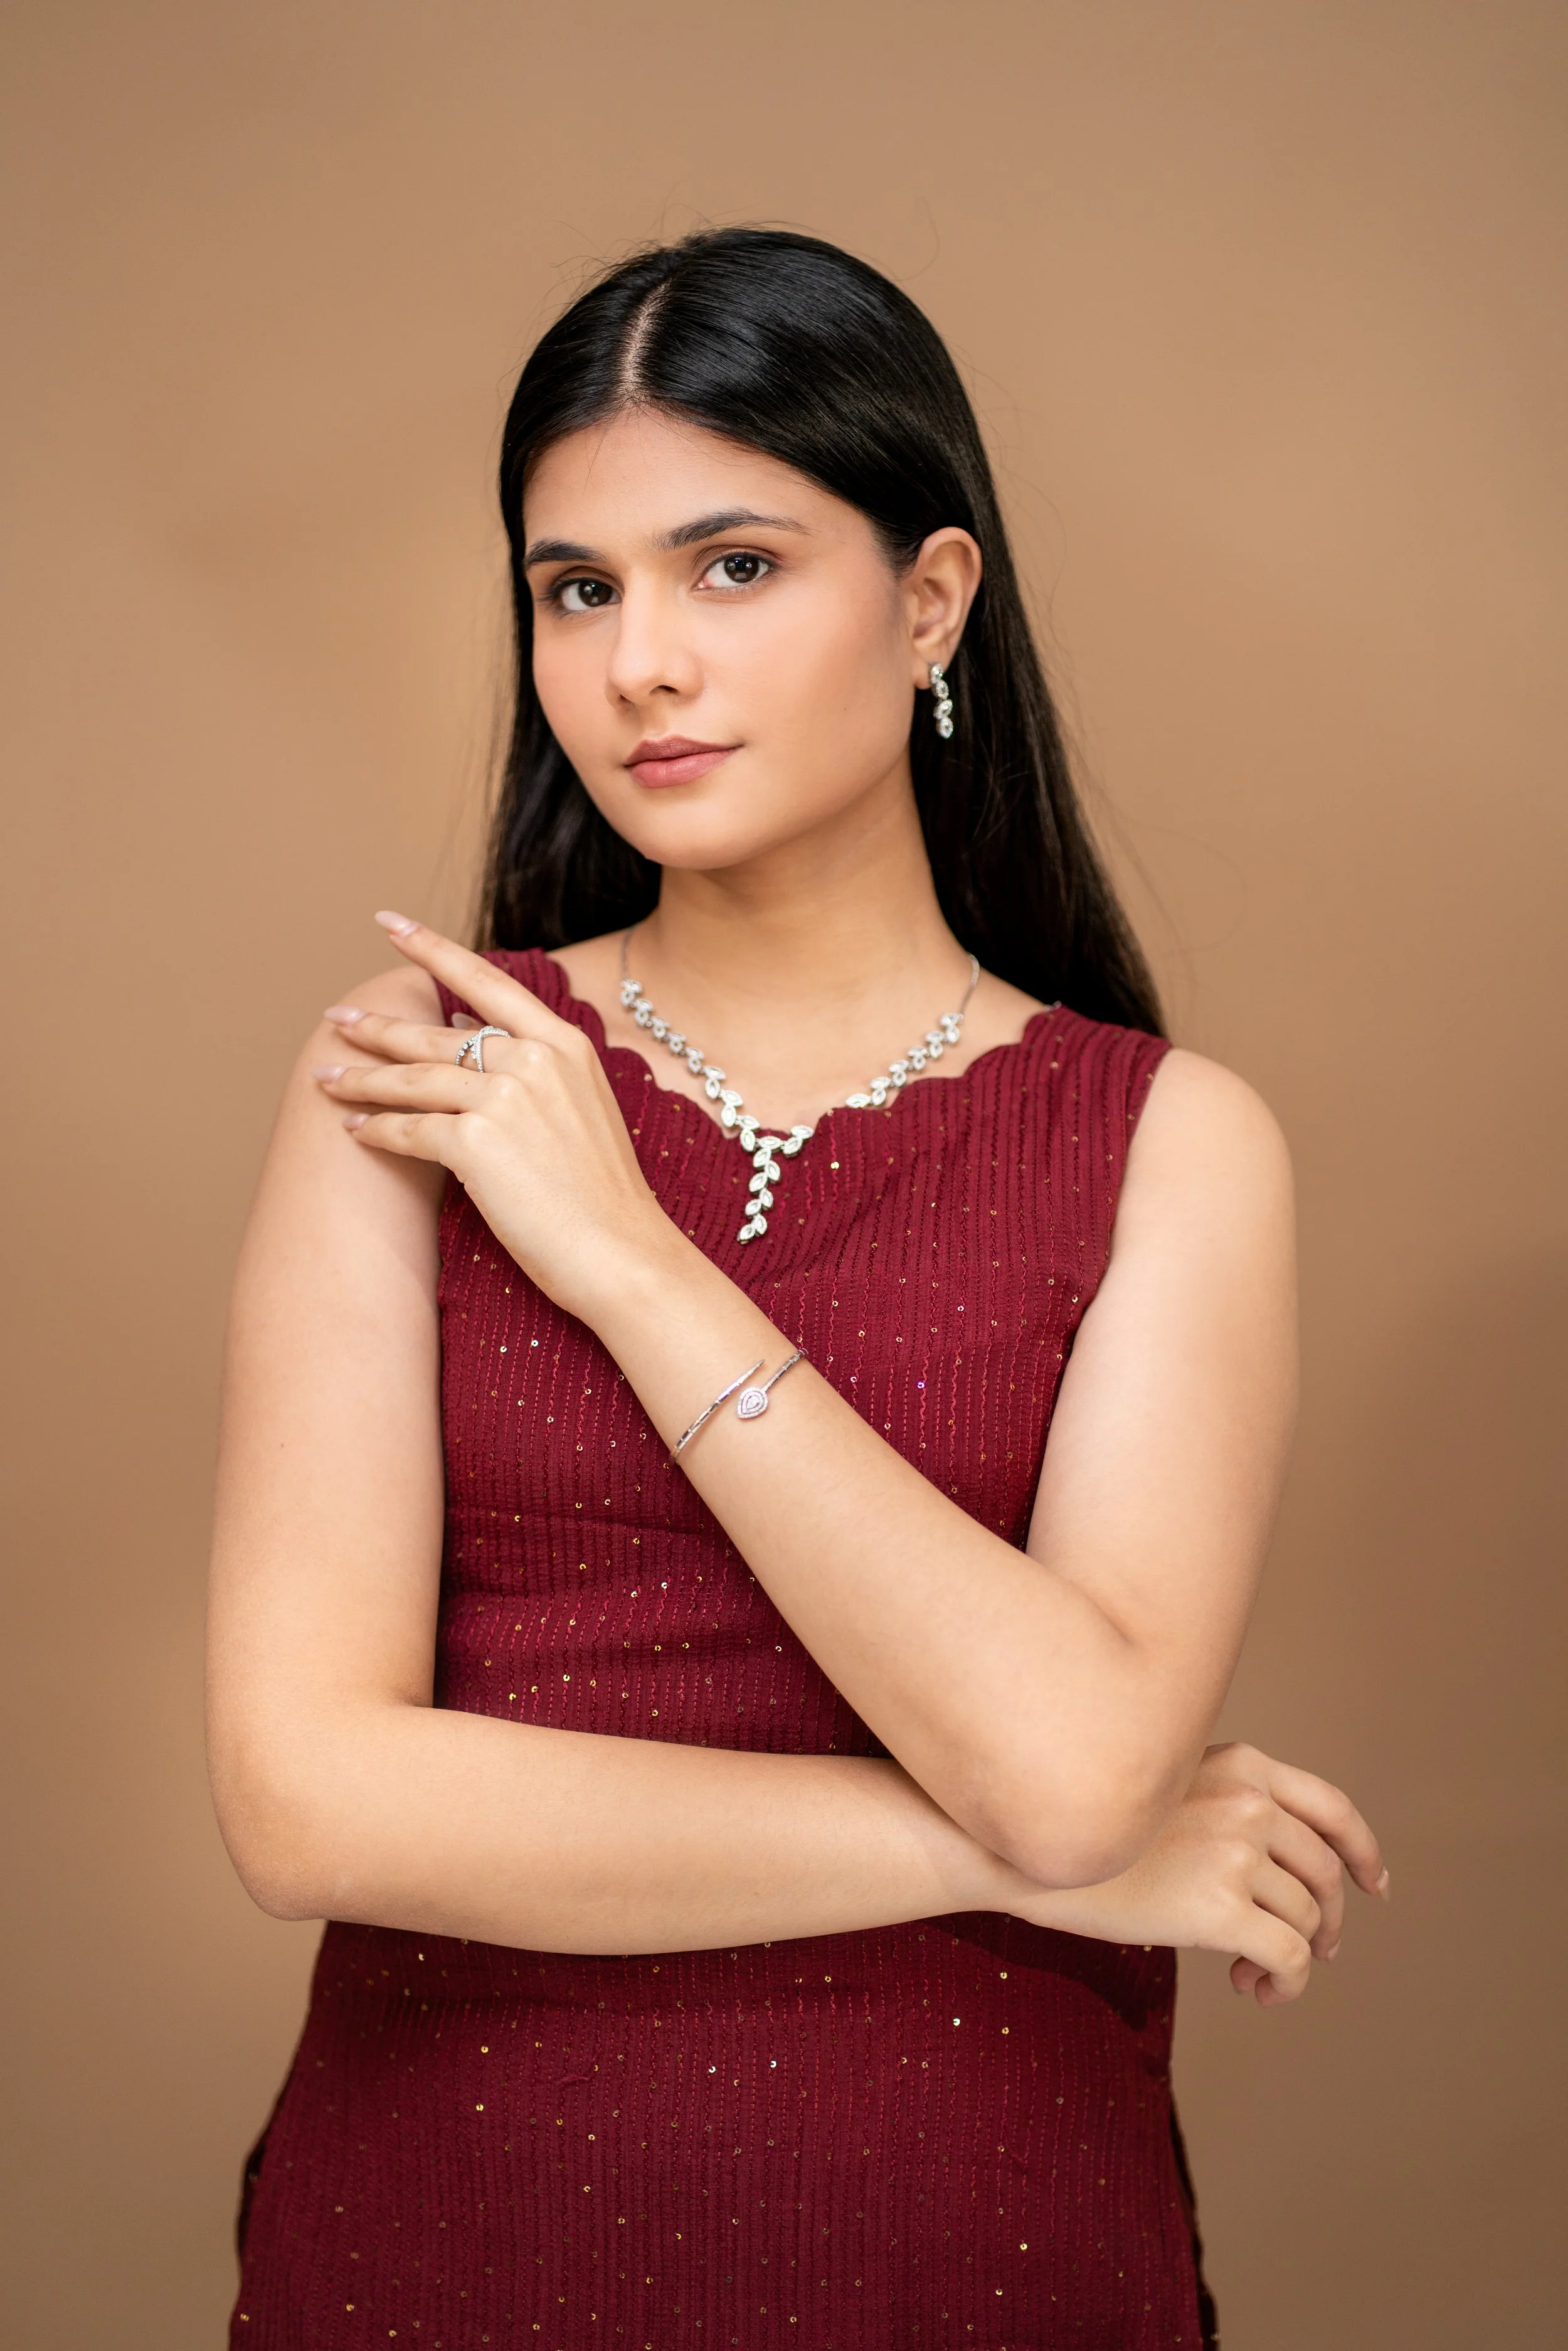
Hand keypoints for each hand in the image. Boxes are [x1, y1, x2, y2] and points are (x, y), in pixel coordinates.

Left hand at [312, 914, 683, 1324]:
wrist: (623, 1254)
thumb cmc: (602, 1195)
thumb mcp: (580, 1106)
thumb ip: (530, 1062)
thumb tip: (467, 1026)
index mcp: (563, 1044)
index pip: (486, 982)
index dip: (432, 948)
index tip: (388, 922)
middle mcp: (533, 1060)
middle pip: (436, 1034)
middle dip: (378, 1026)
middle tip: (336, 1020)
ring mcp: (505, 1099)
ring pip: (413, 1078)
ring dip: (363, 1079)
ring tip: (327, 1078)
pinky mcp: (477, 1144)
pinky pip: (409, 1130)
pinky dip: (376, 1131)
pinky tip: (354, 1131)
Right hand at [1003, 1742, 1387, 2005]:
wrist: (1026, 1849)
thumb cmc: (1088, 1826)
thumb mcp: (1167, 1785)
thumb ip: (1225, 1803)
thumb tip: (1279, 1867)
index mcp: (1240, 1763)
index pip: (1331, 1807)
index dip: (1362, 1850)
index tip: (1375, 1885)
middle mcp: (1249, 1801)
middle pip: (1324, 1873)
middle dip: (1329, 1919)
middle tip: (1316, 1950)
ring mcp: (1238, 1852)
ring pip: (1307, 1919)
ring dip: (1295, 1955)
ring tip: (1251, 1973)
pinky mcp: (1222, 1908)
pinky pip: (1292, 1958)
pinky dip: (1288, 1984)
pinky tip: (1255, 1990)